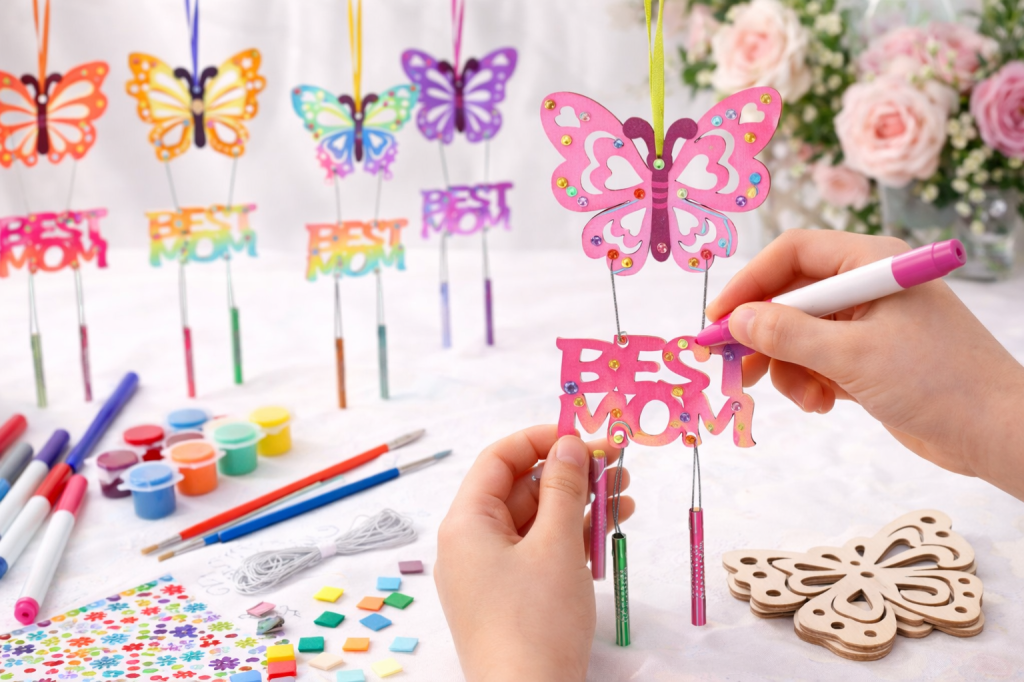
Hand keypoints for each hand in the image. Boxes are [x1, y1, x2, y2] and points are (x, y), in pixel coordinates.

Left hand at [435, 426, 634, 681]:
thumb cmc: (536, 622)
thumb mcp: (556, 545)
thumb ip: (564, 487)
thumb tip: (569, 443)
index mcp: (465, 524)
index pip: (498, 460)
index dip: (540, 440)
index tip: (583, 434)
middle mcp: (470, 544)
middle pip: (520, 489)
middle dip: (569, 472)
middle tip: (615, 462)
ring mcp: (490, 573)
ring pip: (535, 521)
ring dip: (578, 503)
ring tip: (625, 490)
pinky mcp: (510, 597)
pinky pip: (539, 552)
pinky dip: (572, 537)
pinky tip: (611, 526)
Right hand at [706, 230, 1023, 498]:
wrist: (997, 433)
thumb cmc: (935, 381)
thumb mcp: (851, 356)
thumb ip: (787, 334)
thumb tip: (735, 320)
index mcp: (870, 263)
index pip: (791, 254)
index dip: (749, 283)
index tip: (718, 320)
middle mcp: (867, 286)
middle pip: (790, 296)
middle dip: (763, 334)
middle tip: (735, 368)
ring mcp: (869, 323)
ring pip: (799, 334)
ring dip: (789, 368)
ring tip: (806, 399)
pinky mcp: (870, 357)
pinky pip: (818, 360)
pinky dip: (810, 382)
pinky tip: (824, 405)